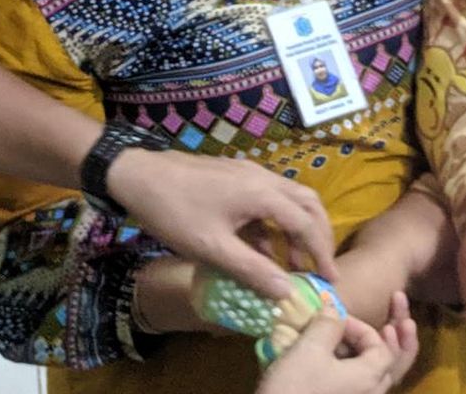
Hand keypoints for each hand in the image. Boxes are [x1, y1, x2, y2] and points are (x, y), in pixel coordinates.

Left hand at [109, 150, 335, 299]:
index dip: (320, 253)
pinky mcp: (233, 175)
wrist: (136, 174)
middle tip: (319, 267)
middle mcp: (262, 178)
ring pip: (287, 199)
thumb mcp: (212, 248)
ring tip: (290, 264)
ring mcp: (247, 173)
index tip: (329, 279)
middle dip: (317, 236)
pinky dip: (272, 223)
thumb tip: (287, 292)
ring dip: (294, 230)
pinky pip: (266, 199)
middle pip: (306, 204)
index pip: (306, 223)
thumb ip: (252, 270)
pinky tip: (260, 248)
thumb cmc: (174, 211)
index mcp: (262, 194)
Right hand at [256, 292, 418, 393]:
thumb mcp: (309, 349)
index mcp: (370, 378)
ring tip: (352, 341)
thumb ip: (327, 324)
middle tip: (383, 323)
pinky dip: (354, 369)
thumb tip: (334, 309)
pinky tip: (335, 361)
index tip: (336, 320)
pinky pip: (358, 387)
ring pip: (373, 377)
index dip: (363, 327)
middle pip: (389, 364)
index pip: (384, 346)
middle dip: (387, 340)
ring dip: (368, 355)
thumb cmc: (295, 387)